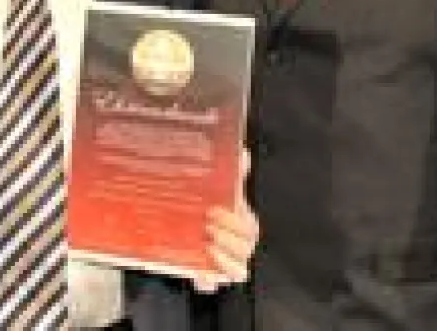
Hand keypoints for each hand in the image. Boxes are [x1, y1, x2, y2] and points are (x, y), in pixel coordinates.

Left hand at [191, 147, 258, 292]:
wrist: (187, 237)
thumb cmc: (210, 214)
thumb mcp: (217, 193)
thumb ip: (231, 175)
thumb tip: (242, 153)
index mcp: (244, 225)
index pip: (248, 225)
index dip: (234, 220)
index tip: (214, 210)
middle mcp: (241, 247)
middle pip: (245, 247)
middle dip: (228, 236)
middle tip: (208, 225)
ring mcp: (229, 265)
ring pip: (238, 269)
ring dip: (224, 257)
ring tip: (207, 244)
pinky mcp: (214, 278)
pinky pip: (216, 283)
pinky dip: (210, 278)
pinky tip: (200, 269)